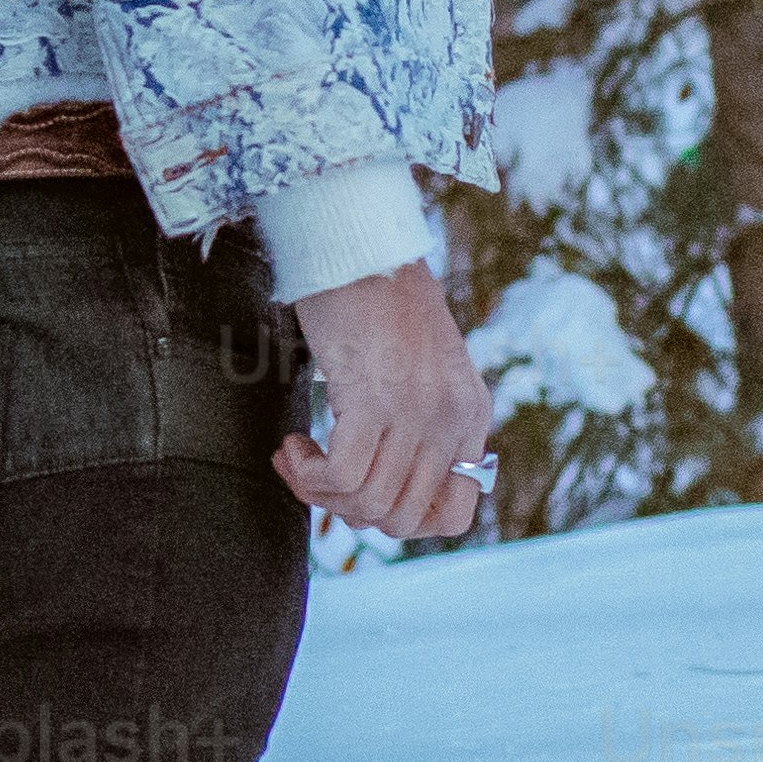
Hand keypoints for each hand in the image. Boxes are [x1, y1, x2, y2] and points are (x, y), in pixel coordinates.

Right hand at [274, 258, 497, 545]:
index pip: (454, 516)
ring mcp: (417, 412)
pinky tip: (292, 445)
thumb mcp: (420, 366)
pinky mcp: (373, 400)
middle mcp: (451, 419)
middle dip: (350, 512)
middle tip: (318, 475)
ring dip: (320, 494)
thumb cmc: (376, 296)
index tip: (362, 488)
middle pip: (403, 520)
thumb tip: (377, 485)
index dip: (400, 519)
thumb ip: (420, 419)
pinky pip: (342, 477)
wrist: (359, 240)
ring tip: (298, 456)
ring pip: (368, 506)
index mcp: (470, 414)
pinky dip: (307, 475)